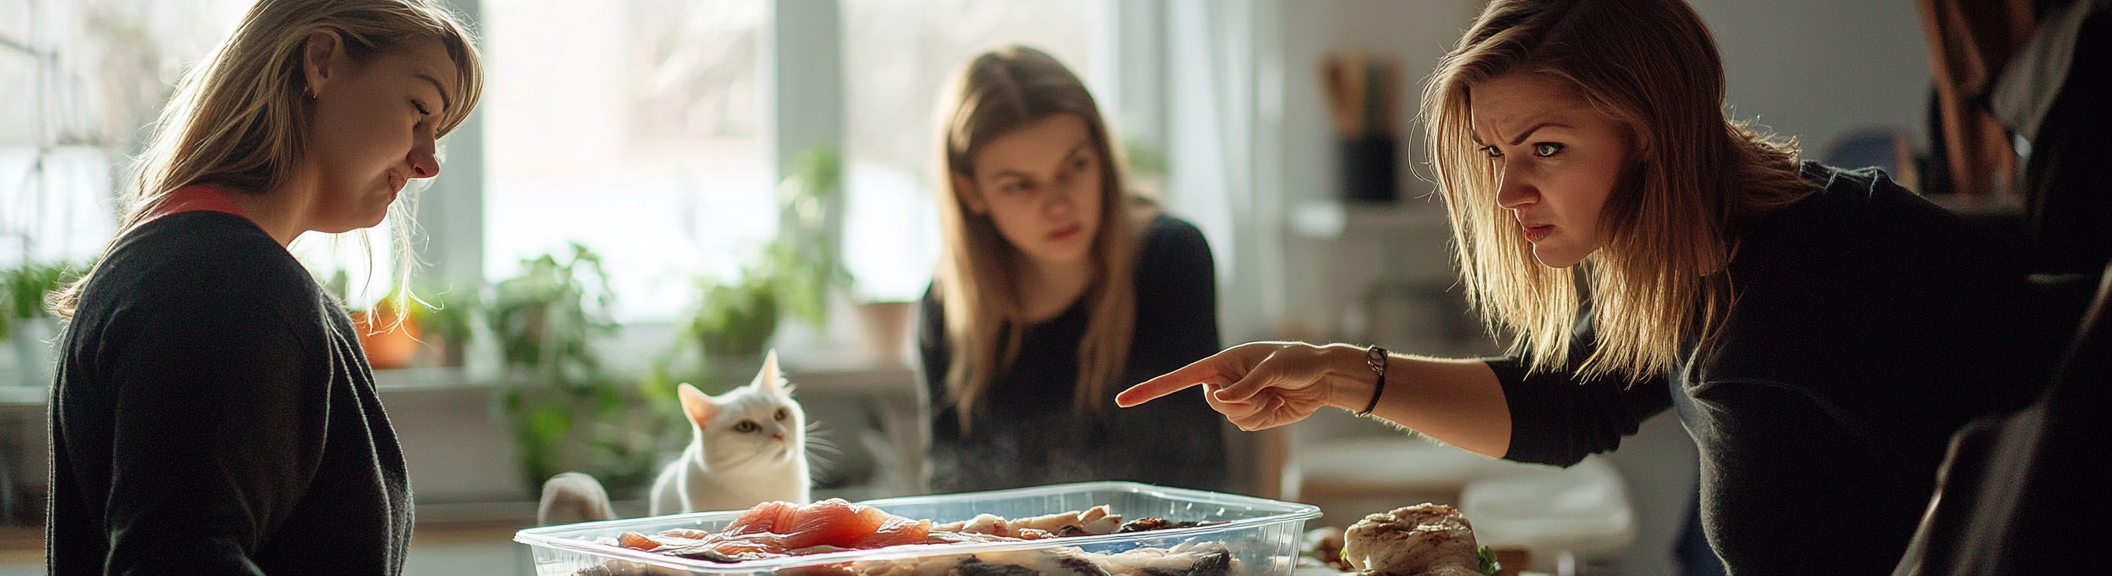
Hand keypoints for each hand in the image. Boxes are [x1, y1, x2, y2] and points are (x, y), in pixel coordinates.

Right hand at [1115, 341, 1355, 430]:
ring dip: (1255, 409)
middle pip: (1212, 403)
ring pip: (1230, 417)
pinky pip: (1245, 425)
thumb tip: (1217, 400)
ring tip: (1274, 394)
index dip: (1150, 389)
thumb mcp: (1272, 369)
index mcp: (1221, 362)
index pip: (1180, 377)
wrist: (1321, 377)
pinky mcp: (1251, 415)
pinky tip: (1277, 404)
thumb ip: (1244, 385)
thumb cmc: (1297, 361)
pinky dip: (1262, 418)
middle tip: (1264, 388)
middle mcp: (1224, 381)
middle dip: (1239, 400)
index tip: (1123, 400)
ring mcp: (1237, 399)